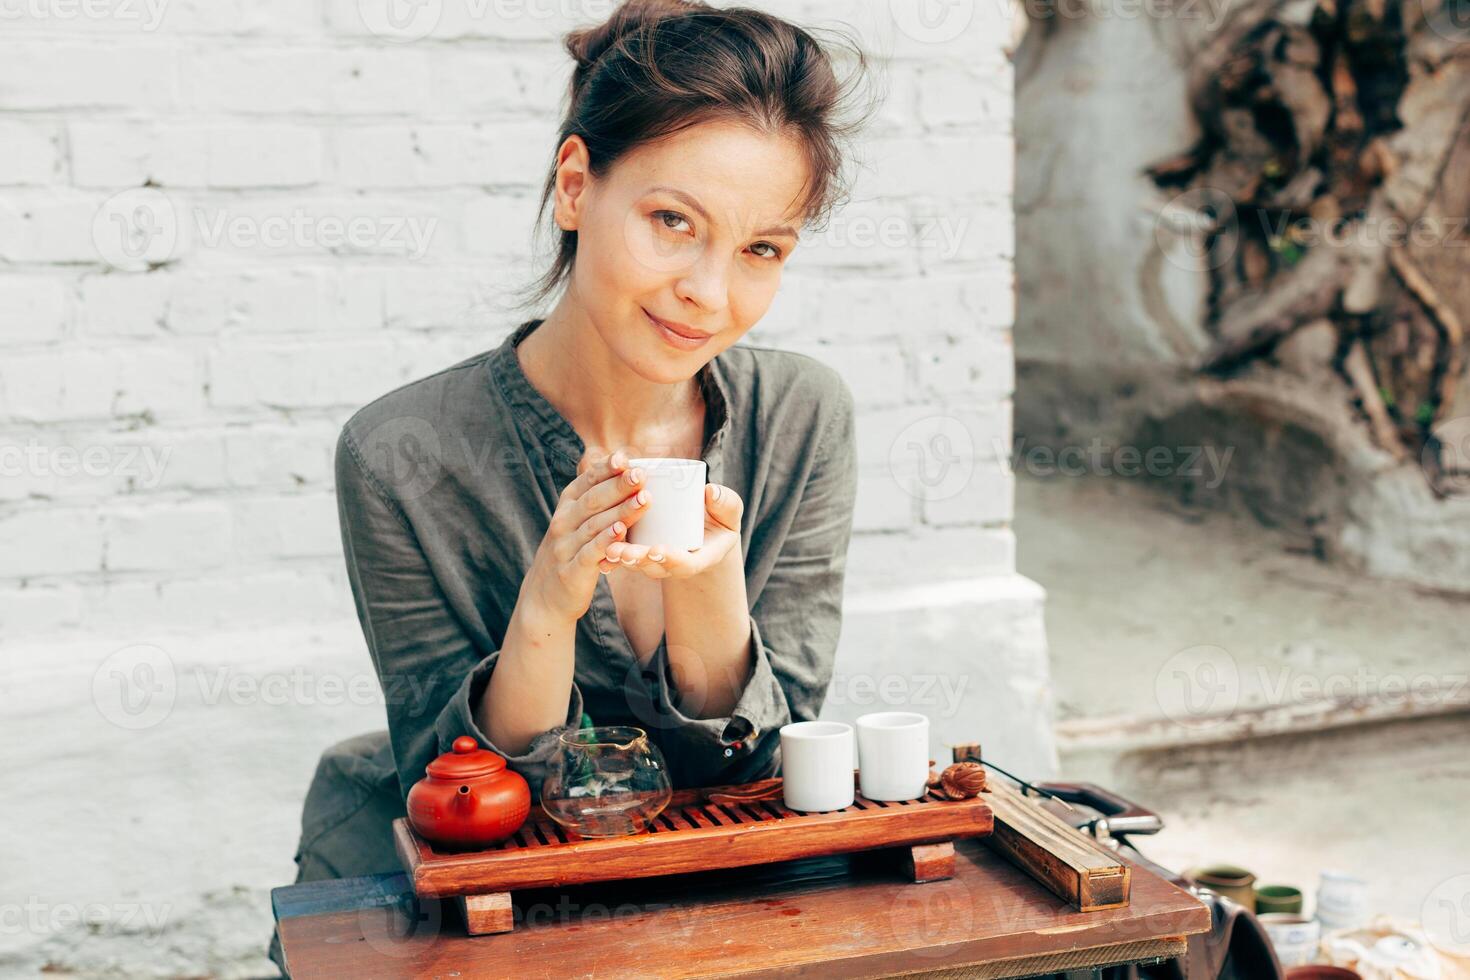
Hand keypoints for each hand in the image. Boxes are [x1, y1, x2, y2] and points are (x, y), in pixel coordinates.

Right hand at [522, 449, 650, 622]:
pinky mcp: (571, 572)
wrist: (544, 597)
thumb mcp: (575, 522)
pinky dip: (606, 541)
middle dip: (618, 486)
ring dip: (621, 511)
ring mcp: (565, 547)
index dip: (605, 469)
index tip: (625, 457)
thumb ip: (595, 500)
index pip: (586, 482)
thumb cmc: (571, 552)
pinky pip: (590, 553)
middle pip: (592, 500)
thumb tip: (624, 468)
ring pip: (595, 525)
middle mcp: (562, 523)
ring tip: (644, 499)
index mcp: (566, 506)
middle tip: (641, 475)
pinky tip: (622, 531)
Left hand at [600, 482, 743, 579]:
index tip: (658, 550)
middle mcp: (671, 564)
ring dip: (617, 556)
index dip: (670, 559)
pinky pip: (620, 553)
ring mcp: (652, 560)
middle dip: (635, 560)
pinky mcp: (637, 550)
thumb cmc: (718, 519)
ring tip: (604, 547)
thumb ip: (726, 503)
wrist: (704, 529)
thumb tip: (710, 492)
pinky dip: (608, 549)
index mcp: (696, 558)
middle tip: (621, 552)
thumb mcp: (729, 513)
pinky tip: (594, 542)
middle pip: (652, 567)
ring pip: (633, 562)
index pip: (684, 564)